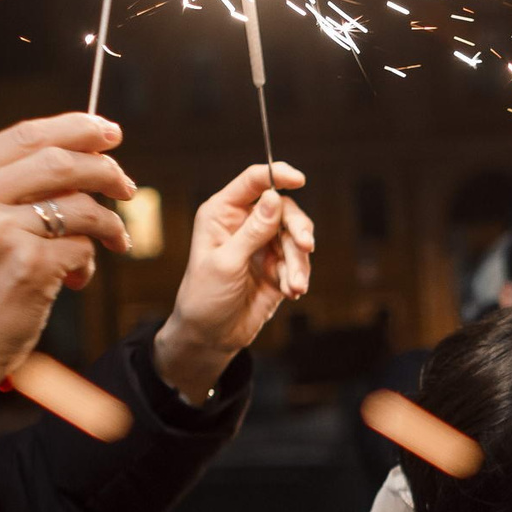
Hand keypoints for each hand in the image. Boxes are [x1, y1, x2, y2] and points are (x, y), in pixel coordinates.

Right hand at [0, 112, 134, 456]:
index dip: (76, 128)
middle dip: (105, 170)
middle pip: (59, 161)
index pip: (25, 134)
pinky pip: (83, 247)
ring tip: (113, 241)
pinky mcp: (27, 266)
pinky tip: (75, 280)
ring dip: (108, 224)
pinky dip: (89, 262)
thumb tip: (86, 150)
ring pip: (80, 206)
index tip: (109, 132)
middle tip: (127, 186)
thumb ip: (12, 183)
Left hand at [153, 162, 314, 402]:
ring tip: (295, 286)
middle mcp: (245, 224)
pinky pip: (299, 262)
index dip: (277, 175)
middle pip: (283, 209)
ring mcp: (263, 245)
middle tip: (306, 247)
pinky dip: (298, 276)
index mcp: (223, 213)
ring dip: (299, 262)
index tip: (299, 179)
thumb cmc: (205, 297)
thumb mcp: (227, 262)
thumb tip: (274, 197)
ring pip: (296, 237)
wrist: (211, 336)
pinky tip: (291, 293)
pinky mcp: (277, 266)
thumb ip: (253, 231)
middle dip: (298, 228)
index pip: (253, 182)